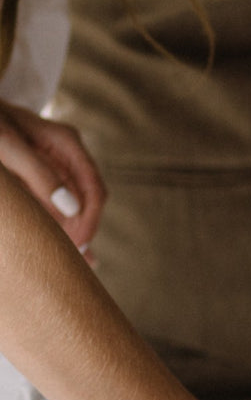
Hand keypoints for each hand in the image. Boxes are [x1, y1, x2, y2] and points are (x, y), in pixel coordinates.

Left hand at [0, 99, 105, 251]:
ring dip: (75, 229)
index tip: (81, 241)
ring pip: (75, 203)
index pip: (94, 187)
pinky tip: (69, 244)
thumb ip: (39, 174)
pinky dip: (61, 224)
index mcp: (66, 143)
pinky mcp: (40, 174)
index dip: (91, 217)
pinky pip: (58, 202)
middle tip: (72, 256)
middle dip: (84, 227)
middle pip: (89, 198)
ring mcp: (55, 164)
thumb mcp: (9, 146)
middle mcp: (66, 154)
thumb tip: (71, 209)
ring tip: (75, 257)